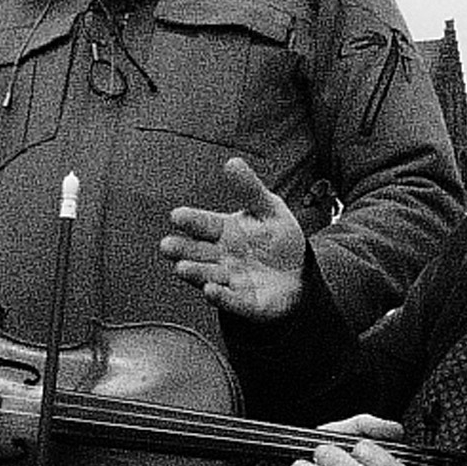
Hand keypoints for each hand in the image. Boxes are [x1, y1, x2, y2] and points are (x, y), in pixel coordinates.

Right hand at [162, 155, 307, 320]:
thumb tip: (232, 162)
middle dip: (182, 249)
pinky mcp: (245, 303)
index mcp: (223, 231)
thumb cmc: (277, 239)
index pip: (204, 224)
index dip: (191, 221)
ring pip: (208, 276)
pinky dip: (222, 297)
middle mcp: (220, 257)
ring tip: (182, 268)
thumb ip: (250, 189)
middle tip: (167, 245)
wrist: (299, 273)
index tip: (177, 216)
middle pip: (197, 252)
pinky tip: (211, 292)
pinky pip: (232, 301)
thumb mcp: (268, 209)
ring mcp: (230, 281)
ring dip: (195, 273)